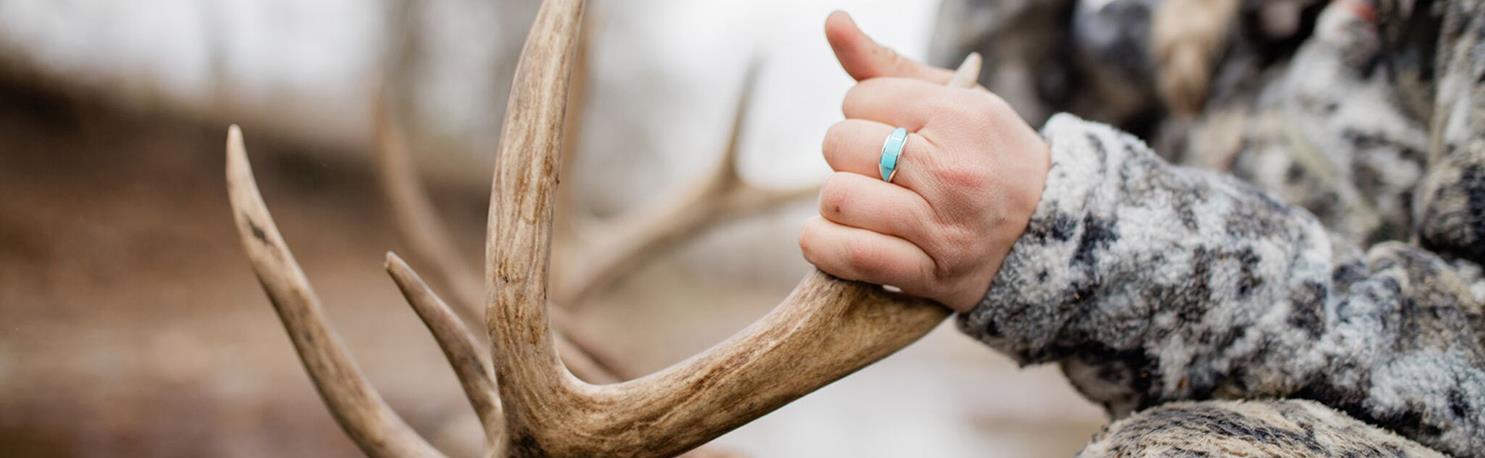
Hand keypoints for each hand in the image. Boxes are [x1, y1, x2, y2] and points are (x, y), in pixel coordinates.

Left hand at [800, 12, 1050, 312]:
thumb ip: (885, 65)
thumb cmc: (988, 155)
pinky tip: (834, 235)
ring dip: (837, 201)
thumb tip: (833, 22)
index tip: (892, 126)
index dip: (865, 110)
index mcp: (960, 118)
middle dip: (848, 152)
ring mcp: (940, 229)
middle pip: (841, 145)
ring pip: (837, 198)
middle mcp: (951, 173)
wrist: (1047, 231)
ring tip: (864, 201)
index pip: (861, 99)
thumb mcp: (954, 100)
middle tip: (877, 165)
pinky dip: (824, 245)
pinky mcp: (927, 275)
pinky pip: (847, 254)